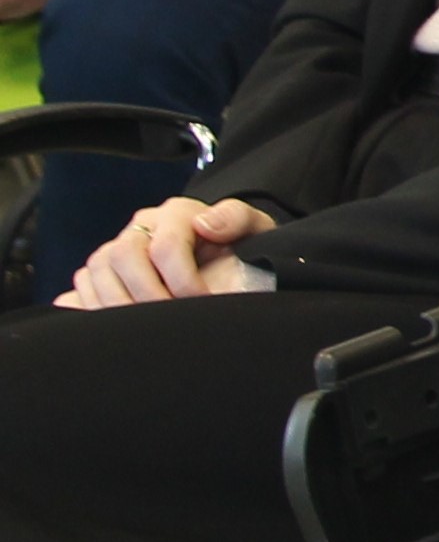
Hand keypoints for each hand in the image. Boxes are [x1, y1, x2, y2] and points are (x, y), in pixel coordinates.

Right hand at [64, 194, 270, 307]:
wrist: (227, 258)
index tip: (202, 302)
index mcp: (177, 214)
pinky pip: (82, 286)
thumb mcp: (254, 228)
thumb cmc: (241, 246)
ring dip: (119, 304)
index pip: (165, 246)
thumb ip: (238, 219)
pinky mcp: (101, 269)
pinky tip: (122, 325)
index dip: (183, 281)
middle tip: (170, 321)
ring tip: (149, 327)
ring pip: (97, 271)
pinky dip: (95, 306)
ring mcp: (117, 246)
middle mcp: (142, 226)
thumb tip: (206, 225)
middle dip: (147, 295)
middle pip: (123, 257)